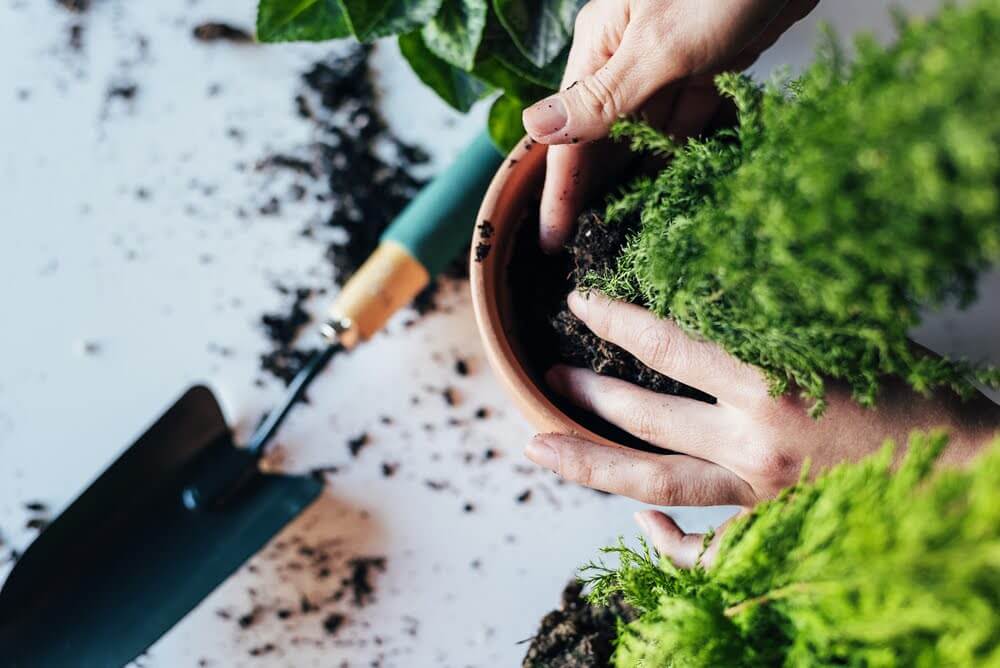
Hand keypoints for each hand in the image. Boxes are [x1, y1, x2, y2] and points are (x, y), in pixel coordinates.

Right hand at [522, 0, 817, 252]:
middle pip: (602, 136)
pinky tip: (672, 185)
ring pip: (643, 132)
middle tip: (587, 244)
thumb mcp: (659, 45)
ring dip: (636, 175)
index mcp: (601, 44)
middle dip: (594, 188)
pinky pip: (685, 119)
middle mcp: (626, 55)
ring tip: (623, 228)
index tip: (552, 239)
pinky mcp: (707, 65)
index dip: (559, 188)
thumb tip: (538, 127)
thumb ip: (603, 95)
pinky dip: (679, 150)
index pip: (569, 131)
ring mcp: (667, 61)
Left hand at [524, 292, 999, 556]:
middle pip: (643, 417)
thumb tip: (715, 280)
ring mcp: (758, 495)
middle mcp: (753, 441)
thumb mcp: (843, 334)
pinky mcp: (772, 531)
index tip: (578, 303)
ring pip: (654, 482)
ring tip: (539, 447)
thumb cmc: (909, 394)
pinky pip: (704, 552)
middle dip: (586, 394)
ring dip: (589, 463)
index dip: (614, 320)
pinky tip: (639, 522)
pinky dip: (667, 543)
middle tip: (548, 376)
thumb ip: (775, 317)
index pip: (667, 346)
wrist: (965, 470)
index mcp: (770, 382)